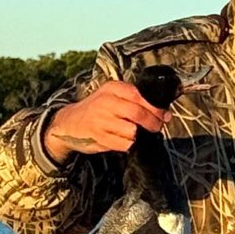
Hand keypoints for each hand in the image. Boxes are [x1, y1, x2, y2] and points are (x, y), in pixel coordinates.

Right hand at [43, 80, 171, 162]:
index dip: (155, 108)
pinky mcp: (98, 137)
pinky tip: (122, 139)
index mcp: (112, 89)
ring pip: (132, 131)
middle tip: (157, 127)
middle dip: (152, 123)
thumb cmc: (98, 109)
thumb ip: (135, 100)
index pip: (139, 96)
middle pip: (137, 114)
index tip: (164, 115)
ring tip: (134, 133)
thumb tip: (164, 113)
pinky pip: (124, 144)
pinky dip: (128, 144)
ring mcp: (100, 120)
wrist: (70, 123)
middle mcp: (105, 102)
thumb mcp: (112, 95)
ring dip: (138, 135)